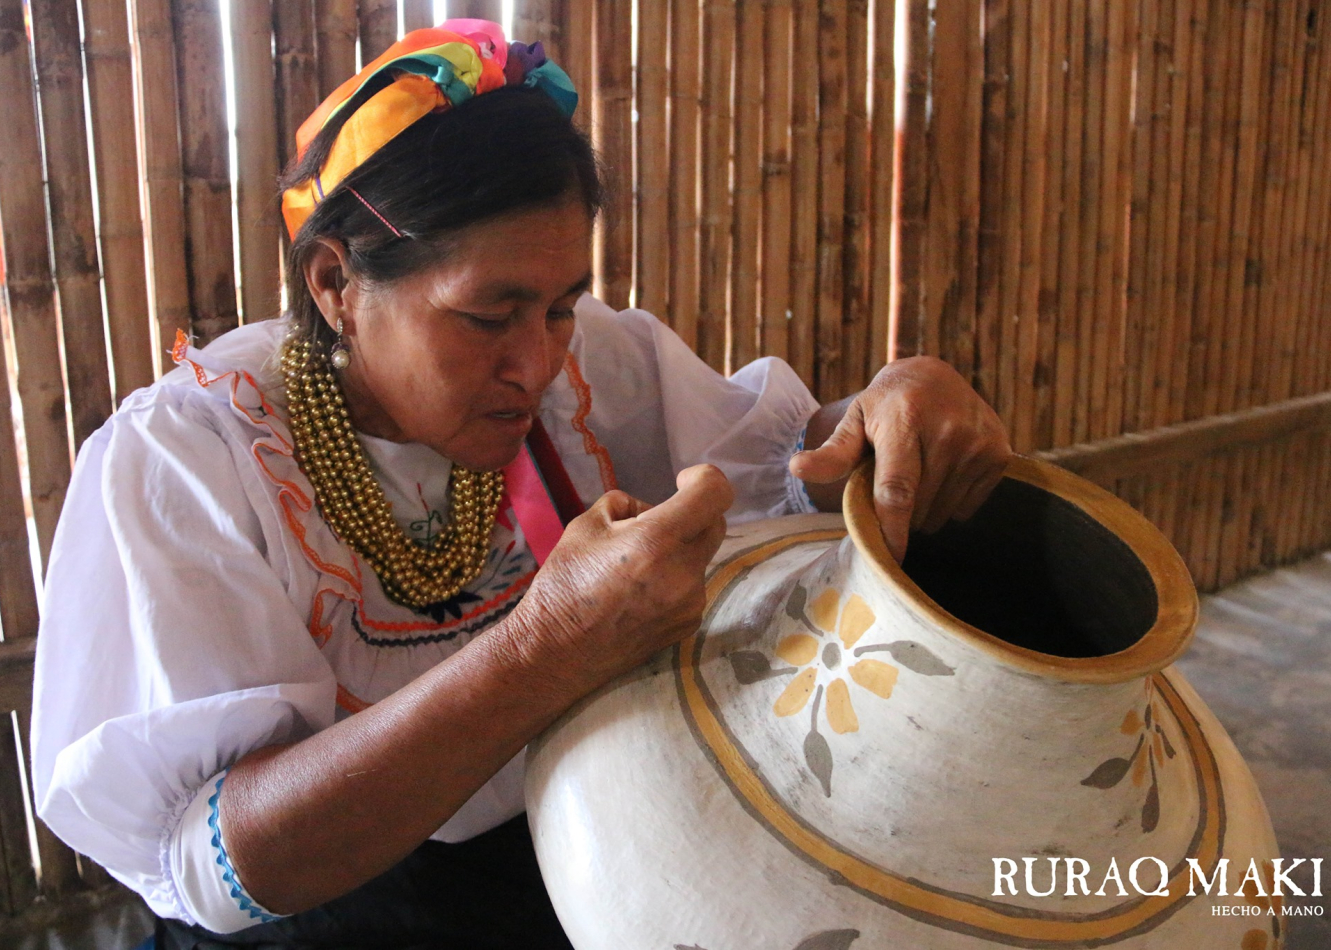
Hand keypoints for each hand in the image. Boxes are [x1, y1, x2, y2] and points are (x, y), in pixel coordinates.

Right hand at [510, 464, 733, 691]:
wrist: (556, 654)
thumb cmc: (564, 586)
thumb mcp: (584, 526)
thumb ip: (623, 505)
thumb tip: (647, 509)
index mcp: (657, 540)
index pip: (714, 493)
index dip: (704, 478)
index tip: (681, 482)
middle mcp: (684, 571)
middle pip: (715, 524)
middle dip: (692, 513)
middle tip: (651, 523)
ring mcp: (691, 602)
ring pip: (701, 556)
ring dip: (679, 548)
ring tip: (635, 565)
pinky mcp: (689, 624)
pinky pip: (693, 585)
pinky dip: (675, 576)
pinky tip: (639, 592)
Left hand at [789, 356, 1010, 562]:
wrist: (933, 377)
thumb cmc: (885, 408)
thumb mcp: (855, 422)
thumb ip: (831, 453)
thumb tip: (797, 469)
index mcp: (906, 419)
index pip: (898, 489)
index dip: (892, 528)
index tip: (889, 558)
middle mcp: (948, 429)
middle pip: (919, 508)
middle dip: (901, 512)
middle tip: (894, 485)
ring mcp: (978, 442)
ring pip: (943, 512)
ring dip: (926, 510)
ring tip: (919, 475)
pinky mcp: (999, 454)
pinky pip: (967, 508)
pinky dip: (951, 502)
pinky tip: (944, 474)